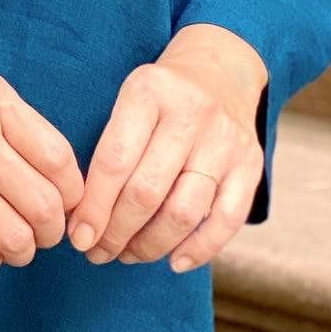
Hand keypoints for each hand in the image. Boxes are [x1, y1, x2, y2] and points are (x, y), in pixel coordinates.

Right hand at [0, 67, 84, 270]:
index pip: (58, 158)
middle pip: (43, 204)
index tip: (68, 201)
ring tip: (19, 240)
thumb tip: (69, 185)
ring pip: (15, 236)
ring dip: (26, 249)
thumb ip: (25, 128)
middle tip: (46, 229)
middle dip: (54, 229)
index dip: (74, 191)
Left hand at [65, 49, 265, 273]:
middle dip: (117, 232)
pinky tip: (174, 261)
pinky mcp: (251, 164)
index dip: (94, 207)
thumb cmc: (160, 97)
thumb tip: (85, 220)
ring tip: (129, 254)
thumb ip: (110, 149)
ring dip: (151, 245)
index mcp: (149, 90)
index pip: (115, 160)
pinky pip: (227, 220)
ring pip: (184, 212)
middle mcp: (190, 112)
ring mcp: (225, 140)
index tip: (79, 237)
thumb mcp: (129, 98)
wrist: (219, 70)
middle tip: (99, 252)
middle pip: (147, 191)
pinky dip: (199, 249)